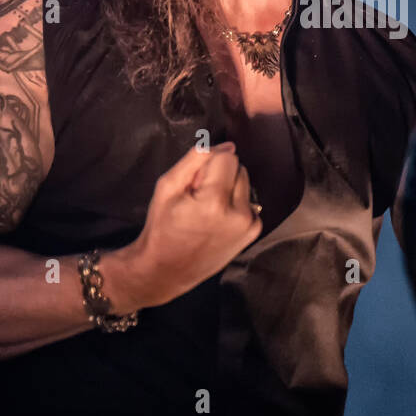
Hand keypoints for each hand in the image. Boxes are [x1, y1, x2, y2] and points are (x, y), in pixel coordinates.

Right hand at [111, 141, 261, 310]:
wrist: (166, 270)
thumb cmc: (162, 227)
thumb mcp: (167, 186)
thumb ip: (196, 160)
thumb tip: (228, 146)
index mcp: (215, 202)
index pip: (228, 157)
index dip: (208, 164)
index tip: (193, 183)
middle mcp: (239, 214)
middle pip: (239, 168)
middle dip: (220, 175)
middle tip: (198, 196)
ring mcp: (249, 225)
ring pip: (245, 184)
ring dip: (229, 189)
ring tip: (207, 209)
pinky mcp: (254, 232)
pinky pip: (249, 202)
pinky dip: (235, 204)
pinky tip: (218, 219)